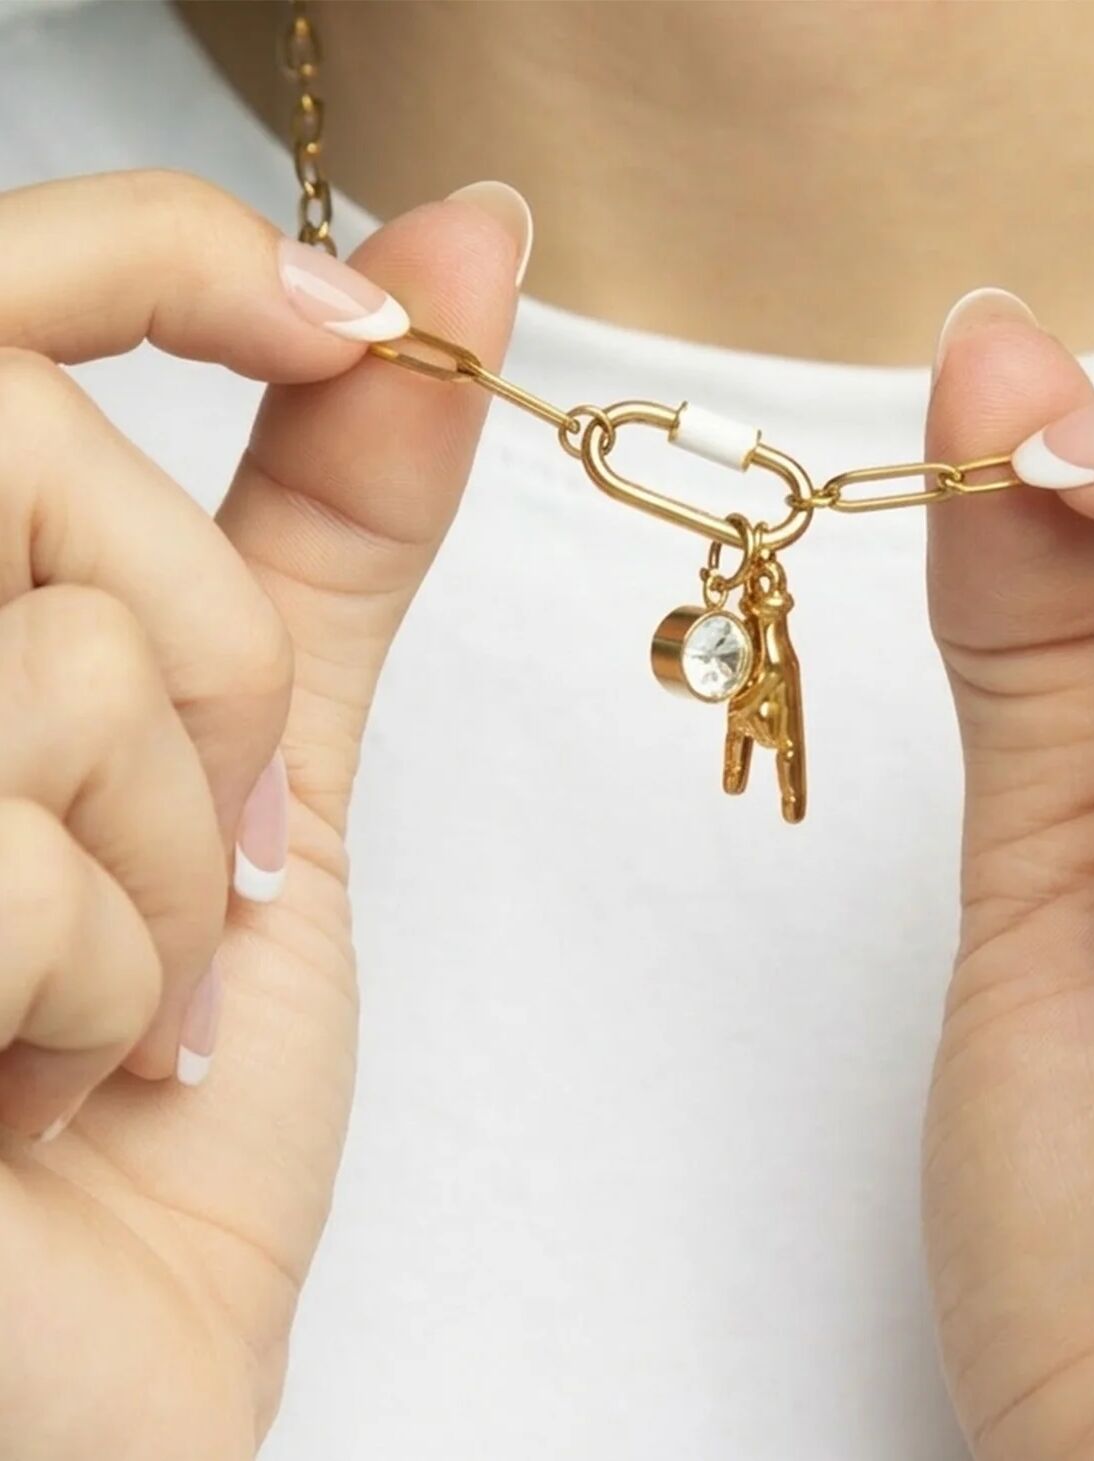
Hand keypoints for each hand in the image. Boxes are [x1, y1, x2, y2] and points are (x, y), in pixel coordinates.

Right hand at [0, 171, 520, 1458]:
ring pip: (68, 660)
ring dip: (183, 854)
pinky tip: (51, 1087)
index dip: (171, 249)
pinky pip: (15, 845)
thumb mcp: (268, 746)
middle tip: (226, 853)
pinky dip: (119, 983)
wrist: (111, 1352)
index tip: (364, 311)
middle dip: (217, 668)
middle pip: (38, 453)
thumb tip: (464, 255)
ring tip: (129, 997)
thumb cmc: (174, 1079)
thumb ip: (334, 509)